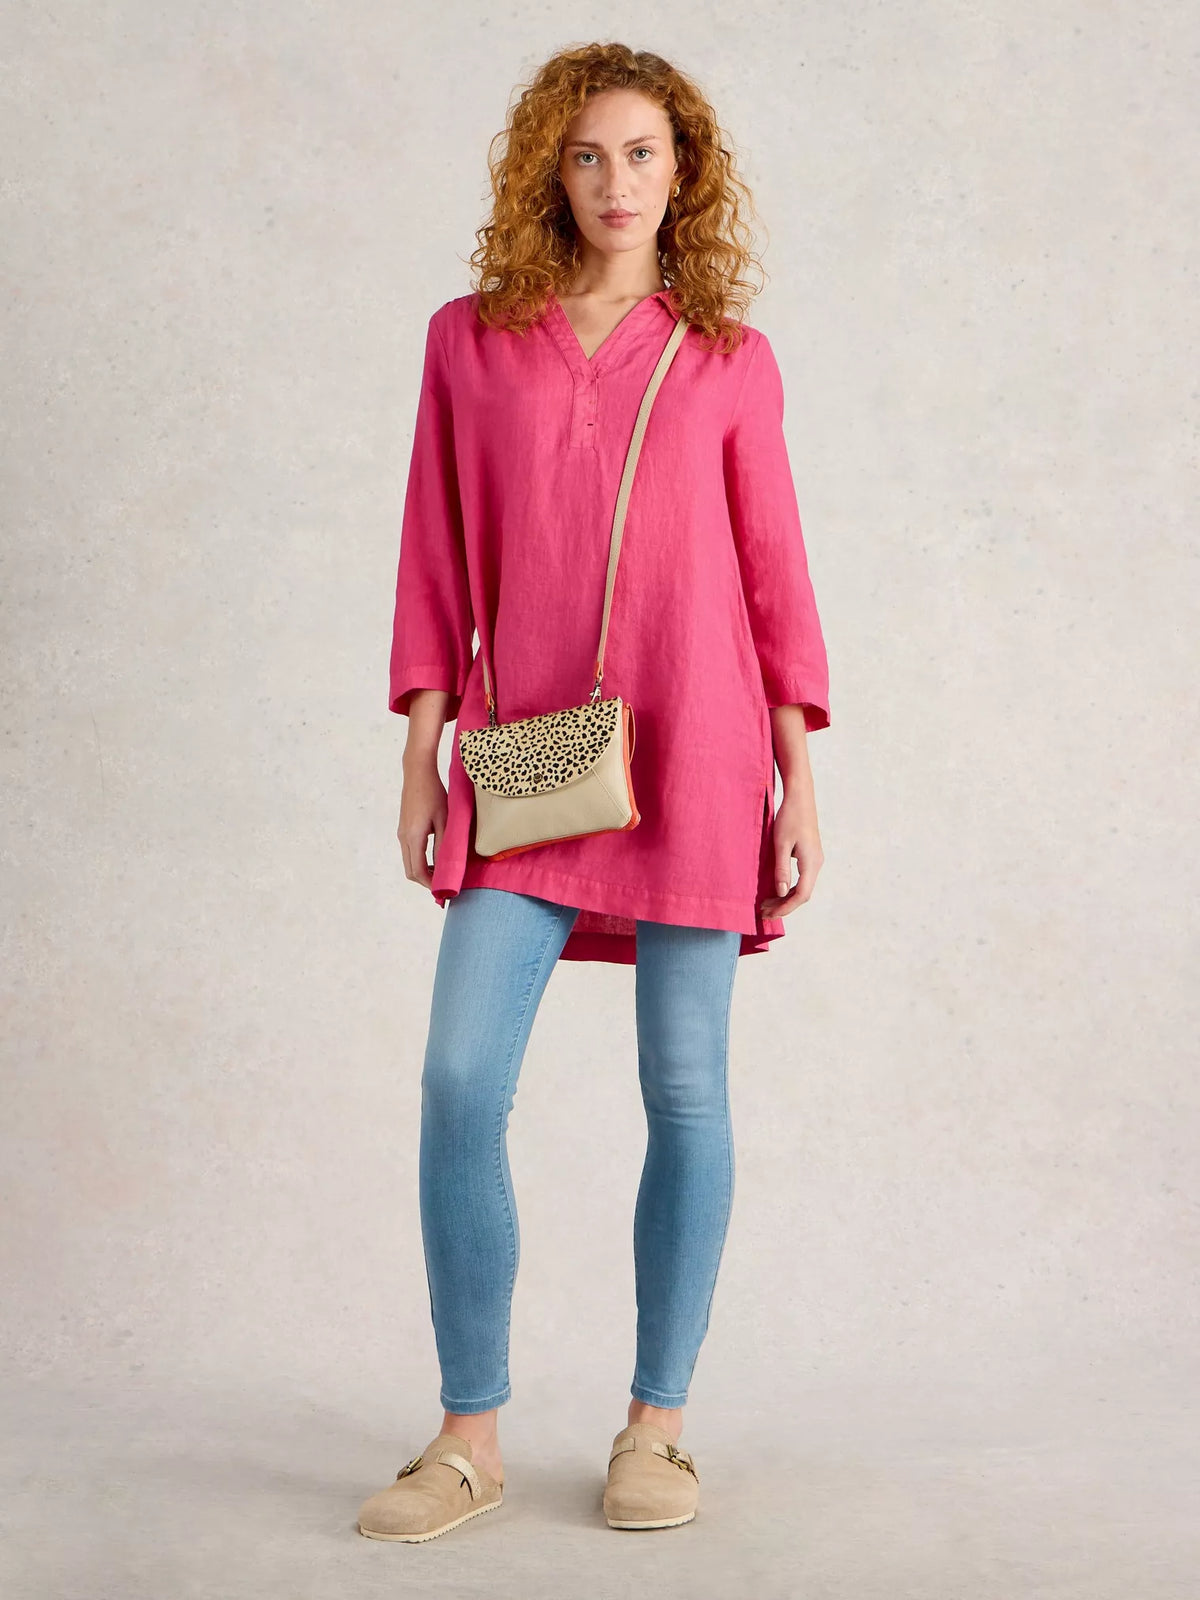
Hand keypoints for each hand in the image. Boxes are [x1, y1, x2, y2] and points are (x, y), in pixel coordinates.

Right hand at [398, 757, 447, 888]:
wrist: (417, 772)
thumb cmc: (434, 793)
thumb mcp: (445, 819)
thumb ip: (444, 844)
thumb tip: (447, 866)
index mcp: (413, 837)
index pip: (419, 872)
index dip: (431, 884)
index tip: (446, 890)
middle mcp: (403, 838)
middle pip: (411, 871)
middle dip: (427, 882)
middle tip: (445, 885)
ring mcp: (402, 833)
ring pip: (409, 863)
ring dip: (424, 872)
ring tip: (443, 873)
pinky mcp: (404, 829)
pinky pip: (410, 853)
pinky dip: (421, 861)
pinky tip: (436, 858)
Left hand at [758, 791, 823, 917]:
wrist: (800, 796)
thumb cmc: (789, 817)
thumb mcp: (781, 844)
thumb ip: (781, 869)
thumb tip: (782, 893)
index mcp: (811, 863)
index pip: (801, 896)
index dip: (785, 908)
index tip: (768, 915)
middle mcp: (816, 863)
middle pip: (802, 894)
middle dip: (783, 906)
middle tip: (763, 912)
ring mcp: (815, 859)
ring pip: (802, 887)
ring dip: (785, 897)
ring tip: (766, 904)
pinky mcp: (810, 854)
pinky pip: (802, 878)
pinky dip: (789, 887)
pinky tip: (776, 888)